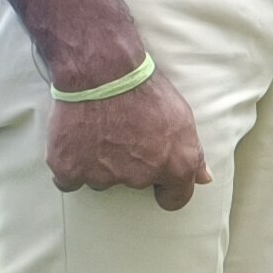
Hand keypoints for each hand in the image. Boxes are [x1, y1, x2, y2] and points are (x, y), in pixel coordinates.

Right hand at [47, 66, 210, 210]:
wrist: (102, 73)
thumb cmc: (145, 90)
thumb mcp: (183, 118)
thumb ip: (193, 153)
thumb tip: (203, 178)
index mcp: (174, 167)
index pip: (174, 200)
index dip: (166, 188)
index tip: (158, 178)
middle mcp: (139, 178)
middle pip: (135, 184)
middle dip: (131, 165)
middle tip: (123, 134)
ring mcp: (102, 177)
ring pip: (101, 180)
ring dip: (99, 164)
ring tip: (99, 131)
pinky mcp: (70, 171)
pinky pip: (69, 179)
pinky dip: (71, 165)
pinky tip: (76, 143)